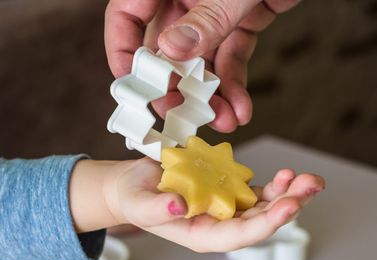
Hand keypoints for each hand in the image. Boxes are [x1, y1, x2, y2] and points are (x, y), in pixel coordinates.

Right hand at [103, 157, 323, 252]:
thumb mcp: (138, 203)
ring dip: (289, 195)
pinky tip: (287, 175)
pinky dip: (276, 185)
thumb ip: (155, 208)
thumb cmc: (135, 198)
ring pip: (266, 208)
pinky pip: (259, 194)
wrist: (138, 185)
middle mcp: (221, 226)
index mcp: (202, 236)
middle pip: (261, 222)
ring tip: (310, 180)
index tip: (288, 207)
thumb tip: (177, 206)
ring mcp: (228, 210)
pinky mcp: (231, 193)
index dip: (265, 224)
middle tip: (311, 186)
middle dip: (288, 205)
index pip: (239, 236)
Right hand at [105, 0, 300, 132]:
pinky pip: (233, 55)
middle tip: (184, 117)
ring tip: (224, 121)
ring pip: (204, 61)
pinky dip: (237, 82)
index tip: (137, 90)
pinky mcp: (242, 20)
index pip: (126, 17)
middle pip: (168, 49)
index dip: (124, 54)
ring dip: (213, 95)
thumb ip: (204, 20)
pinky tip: (241, 108)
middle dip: (179, 88)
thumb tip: (169, 51)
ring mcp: (214, 11)